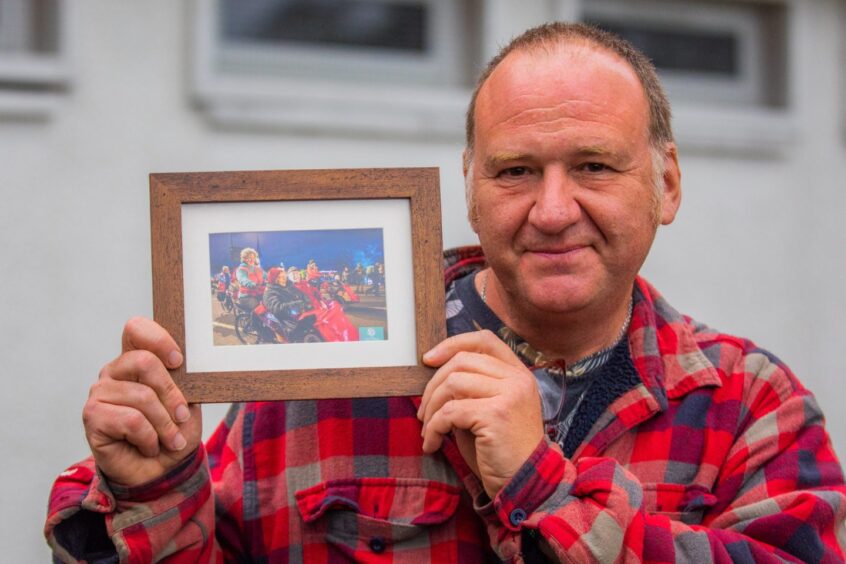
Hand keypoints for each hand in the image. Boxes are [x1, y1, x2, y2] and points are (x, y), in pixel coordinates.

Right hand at [83, 317, 201, 486]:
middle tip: (182, 416)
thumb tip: (190, 367)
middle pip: (144, 361)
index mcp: (136, 359)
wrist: (160, 472)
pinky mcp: (92, 417)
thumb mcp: (188, 404)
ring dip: (165, 424)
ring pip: (142, 396)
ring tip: (170, 440)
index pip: (136, 329)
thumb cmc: (174, 432)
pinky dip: (149, 438)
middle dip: (171, 393)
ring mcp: (100, 393)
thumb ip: (186, 382)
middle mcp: (114, 371)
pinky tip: (150, 446)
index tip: (179, 361)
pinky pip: (131, 420)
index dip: (158, 339)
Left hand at [418, 330, 543, 497]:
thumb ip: (471, 388)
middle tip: (423, 410)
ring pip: (453, 383)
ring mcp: (509, 395)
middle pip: (462, 361)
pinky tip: (432, 443)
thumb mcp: (489, 409)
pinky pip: (450, 412)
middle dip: (433, 385)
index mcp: (518, 373)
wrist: (524, 484)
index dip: (452, 344)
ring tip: (428, 428)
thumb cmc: (501, 450)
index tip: (428, 359)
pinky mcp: (496, 414)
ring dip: (431, 408)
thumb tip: (433, 374)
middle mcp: (517, 379)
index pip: (484, 340)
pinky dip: (433, 428)